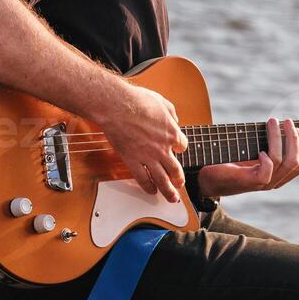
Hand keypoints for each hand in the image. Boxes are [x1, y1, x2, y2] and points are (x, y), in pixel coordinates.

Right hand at [102, 79, 187, 202]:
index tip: (177, 150)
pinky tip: (151, 191)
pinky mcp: (132, 161)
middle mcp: (162, 148)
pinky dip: (148, 187)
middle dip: (179, 179)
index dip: (180, 148)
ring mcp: (148, 157)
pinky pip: (142, 179)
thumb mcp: (161, 101)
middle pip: (175, 169)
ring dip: (168, 191)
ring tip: (172, 198)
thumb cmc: (137, 101)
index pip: (182, 145)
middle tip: (180, 184)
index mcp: (171, 132)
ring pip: (162, 179)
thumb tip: (175, 119)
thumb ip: (171, 112)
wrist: (116, 106)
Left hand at [196, 117, 298, 197]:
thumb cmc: (232, 158)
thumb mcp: (255, 146)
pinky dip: (266, 158)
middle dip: (294, 138)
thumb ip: (270, 140)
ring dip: (278, 138)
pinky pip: (267, 171)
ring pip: (282, 160)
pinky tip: (259, 149)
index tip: (296, 127)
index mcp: (280, 174)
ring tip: (271, 122)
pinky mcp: (249, 182)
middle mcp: (275, 181)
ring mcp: (263, 183)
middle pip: (297, 161)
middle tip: (286, 121)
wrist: (207, 175)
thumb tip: (286, 122)